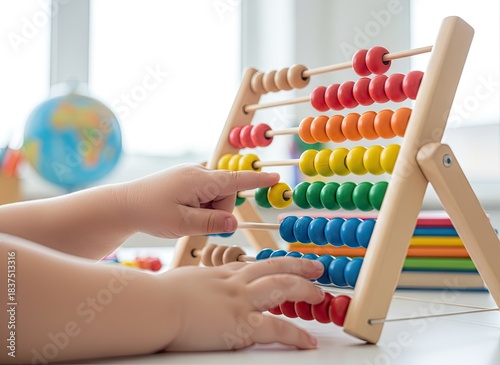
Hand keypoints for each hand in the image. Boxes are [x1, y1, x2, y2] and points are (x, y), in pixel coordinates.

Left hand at [116, 164, 279, 237]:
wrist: (125, 203)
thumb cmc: (151, 213)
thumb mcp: (182, 223)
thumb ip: (211, 223)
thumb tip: (234, 222)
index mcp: (200, 180)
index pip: (236, 180)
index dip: (258, 180)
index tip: (276, 177)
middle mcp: (199, 172)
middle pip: (226, 194)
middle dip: (218, 212)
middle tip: (195, 223)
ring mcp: (192, 175)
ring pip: (216, 196)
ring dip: (207, 211)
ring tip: (184, 217)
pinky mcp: (187, 179)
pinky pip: (205, 194)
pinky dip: (201, 206)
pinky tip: (183, 210)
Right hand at [162, 257, 324, 350]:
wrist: (155, 305)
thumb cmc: (158, 295)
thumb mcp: (181, 282)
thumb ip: (195, 285)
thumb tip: (193, 289)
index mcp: (219, 274)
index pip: (252, 266)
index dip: (272, 265)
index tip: (283, 265)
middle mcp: (234, 282)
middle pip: (274, 267)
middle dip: (298, 265)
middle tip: (316, 266)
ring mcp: (240, 300)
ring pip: (282, 286)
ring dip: (304, 288)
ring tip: (319, 294)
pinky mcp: (240, 324)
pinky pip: (276, 328)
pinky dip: (295, 334)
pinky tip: (308, 341)